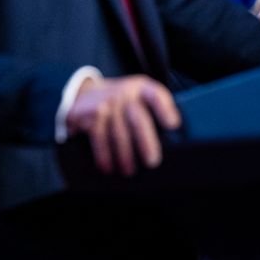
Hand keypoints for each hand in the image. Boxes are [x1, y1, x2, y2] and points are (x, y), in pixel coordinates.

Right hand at [65, 75, 179, 176]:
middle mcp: (124, 93)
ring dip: (124, 156)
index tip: (173, 125)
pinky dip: (103, 155)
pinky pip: (99, 138)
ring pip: (118, 134)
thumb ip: (155, 109)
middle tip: (151, 162)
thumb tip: (174, 139)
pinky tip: (108, 167)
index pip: (155, 95)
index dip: (165, 109)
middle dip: (146, 143)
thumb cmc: (121, 102)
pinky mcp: (89, 114)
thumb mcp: (137, 95)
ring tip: (129, 171)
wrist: (84, 93)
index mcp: (141, 88)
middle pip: (138, 120)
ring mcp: (106, 104)